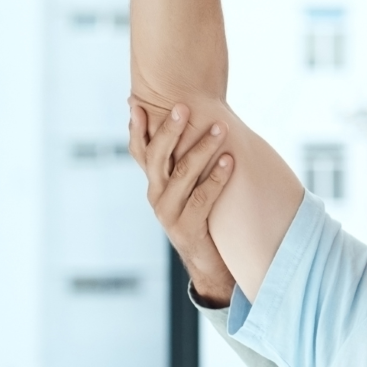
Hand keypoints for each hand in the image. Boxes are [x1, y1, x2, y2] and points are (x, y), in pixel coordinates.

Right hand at [128, 100, 236, 306]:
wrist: (210, 263)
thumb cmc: (204, 216)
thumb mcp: (190, 187)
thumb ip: (186, 160)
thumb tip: (195, 122)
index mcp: (154, 183)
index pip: (139, 151)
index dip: (136, 129)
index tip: (137, 103)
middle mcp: (156, 195)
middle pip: (157, 157)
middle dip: (170, 129)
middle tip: (184, 106)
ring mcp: (168, 213)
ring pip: (181, 174)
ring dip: (202, 148)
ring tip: (220, 128)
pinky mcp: (186, 228)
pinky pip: (202, 197)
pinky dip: (216, 177)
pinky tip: (229, 160)